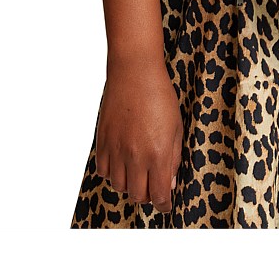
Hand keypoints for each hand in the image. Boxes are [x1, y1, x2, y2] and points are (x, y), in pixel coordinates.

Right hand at [95, 52, 183, 215]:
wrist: (135, 73)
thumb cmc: (160, 97)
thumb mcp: (176, 128)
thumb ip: (173, 158)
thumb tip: (168, 182)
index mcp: (157, 154)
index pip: (158, 195)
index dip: (163, 204)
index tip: (165, 205)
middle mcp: (135, 157)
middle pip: (137, 195)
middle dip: (148, 195)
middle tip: (153, 186)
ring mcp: (116, 150)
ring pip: (119, 186)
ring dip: (129, 185)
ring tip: (138, 173)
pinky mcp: (103, 141)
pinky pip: (104, 171)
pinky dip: (113, 173)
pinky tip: (122, 163)